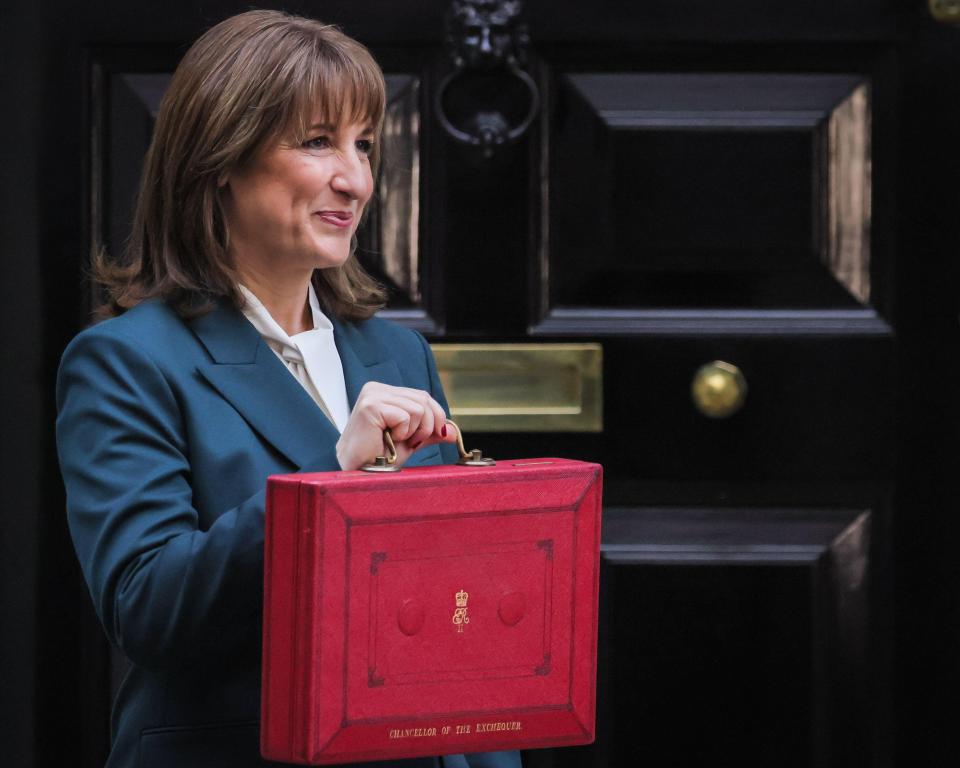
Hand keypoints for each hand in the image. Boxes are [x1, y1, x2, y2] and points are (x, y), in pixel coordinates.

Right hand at [335, 382, 457, 469]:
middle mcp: (377, 389)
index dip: (436, 416)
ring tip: (395, 441)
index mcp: (385, 392)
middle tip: (409, 442)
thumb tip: (453, 432)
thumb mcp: (411, 441)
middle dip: (426, 426)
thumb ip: (430, 432)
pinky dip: (402, 433)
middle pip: (424, 400)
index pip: (423, 396)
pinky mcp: (371, 406)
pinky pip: (406, 416)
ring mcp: (373, 395)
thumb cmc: (380, 457)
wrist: (360, 472)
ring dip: (413, 432)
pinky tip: (386, 439)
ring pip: (419, 408)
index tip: (436, 435)